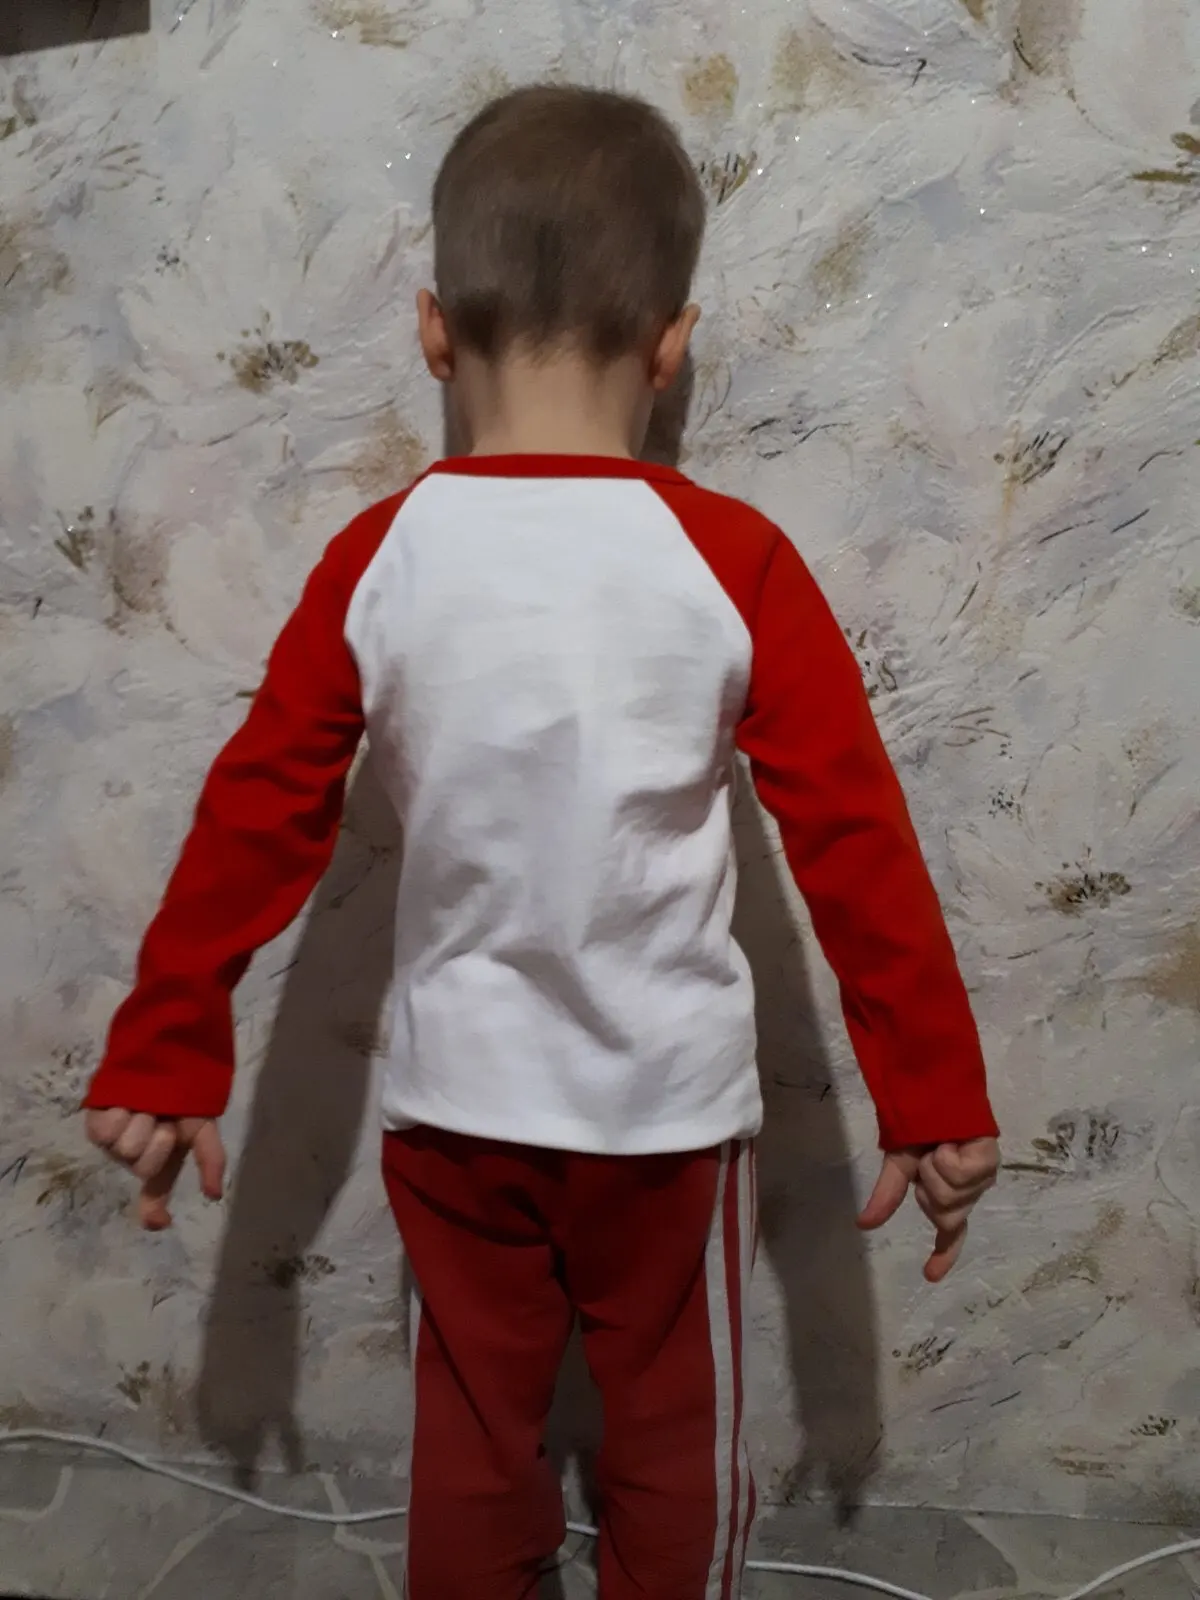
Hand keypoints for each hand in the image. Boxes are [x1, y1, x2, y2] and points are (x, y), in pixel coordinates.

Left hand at [85, 1109, 225, 1230]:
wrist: (167, 1058)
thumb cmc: (185, 1096)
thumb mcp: (203, 1128)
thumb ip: (210, 1159)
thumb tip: (215, 1196)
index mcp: (160, 1161)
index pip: (155, 1193)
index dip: (154, 1210)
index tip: (160, 1222)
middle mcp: (134, 1156)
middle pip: (144, 1166)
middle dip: (159, 1137)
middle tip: (163, 1117)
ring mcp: (112, 1142)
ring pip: (126, 1148)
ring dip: (142, 1122)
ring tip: (145, 1104)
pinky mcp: (94, 1125)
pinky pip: (106, 1132)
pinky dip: (119, 1114)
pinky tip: (125, 1102)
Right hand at [857, 1137, 998, 1282]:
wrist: (930, 1093)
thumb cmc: (918, 1126)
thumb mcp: (899, 1164)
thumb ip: (888, 1196)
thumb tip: (863, 1225)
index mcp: (950, 1195)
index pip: (949, 1233)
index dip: (942, 1255)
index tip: (929, 1275)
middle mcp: (970, 1191)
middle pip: (944, 1215)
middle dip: (927, 1189)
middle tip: (927, 1159)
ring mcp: (983, 1178)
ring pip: (950, 1195)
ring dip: (934, 1167)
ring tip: (939, 1144)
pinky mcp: (989, 1160)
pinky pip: (958, 1173)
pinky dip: (946, 1156)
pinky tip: (950, 1141)